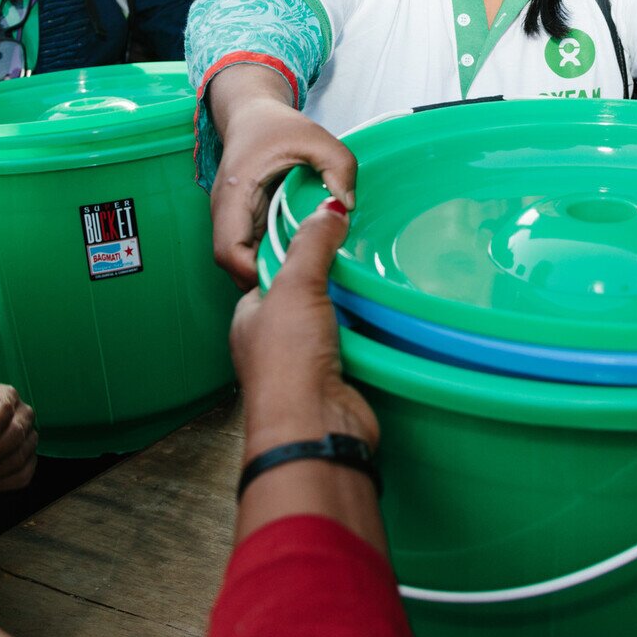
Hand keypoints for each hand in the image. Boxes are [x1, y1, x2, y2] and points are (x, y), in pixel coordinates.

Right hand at [210, 79, 355, 288]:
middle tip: (308, 276)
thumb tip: (347, 205)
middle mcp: (226, 213)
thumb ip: (337, 165)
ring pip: (244, 260)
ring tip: (310, 265)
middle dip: (266, 276)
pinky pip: (254, 249)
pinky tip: (303, 251)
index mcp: (234, 195)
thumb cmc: (274, 124)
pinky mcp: (244, 221)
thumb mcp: (314, 137)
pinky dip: (275, 254)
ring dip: (272, 267)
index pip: (228, 251)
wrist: (251, 114)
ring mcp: (233, 220)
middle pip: (234, 264)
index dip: (253, 271)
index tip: (291, 272)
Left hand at [233, 199, 377, 457]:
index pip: (272, 271)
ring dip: (353, 307)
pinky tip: (384, 318)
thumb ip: (312, 245)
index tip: (324, 227)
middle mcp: (275, 341)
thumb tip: (328, 210)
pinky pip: (357, 344)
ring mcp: (307, 362)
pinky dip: (370, 332)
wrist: (316, 427)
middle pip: (306, 295)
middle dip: (330, 278)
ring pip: (333, 320)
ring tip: (375, 278)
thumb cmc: (289, 365)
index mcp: (251, 317)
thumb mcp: (296, 288)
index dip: (296, 248)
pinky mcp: (339, 378)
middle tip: (358, 251)